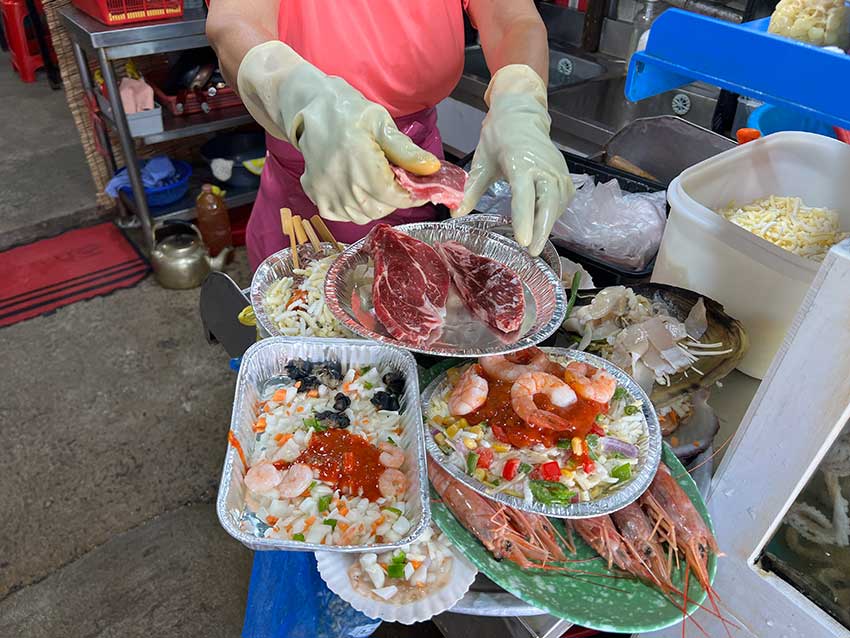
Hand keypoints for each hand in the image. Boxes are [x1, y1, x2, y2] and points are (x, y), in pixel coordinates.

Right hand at [238, 41, 440, 223]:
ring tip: (376, 182)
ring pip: (364, 215)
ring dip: (376, 204)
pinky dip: (355, 208)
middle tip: (394, 179)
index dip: (411, 196)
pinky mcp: (317, 197)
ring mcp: (328, 193)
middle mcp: (343, 185)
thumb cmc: (349, 112)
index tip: (420, 189)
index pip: (395, 198)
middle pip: (381, 208)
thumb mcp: (381, 124)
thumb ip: (406, 150)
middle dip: (394, 198)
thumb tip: (431, 169)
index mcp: (362, 165)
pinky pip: (344, 215)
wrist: (310, 109)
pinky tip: (357, 188)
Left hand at [456, 65, 574, 255]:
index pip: (525, 196)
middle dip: (543, 229)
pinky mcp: (563, 173)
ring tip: (536, 243)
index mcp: (520, 163)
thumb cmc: (498, 137)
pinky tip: (544, 224)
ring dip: (549, 224)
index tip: (525, 241)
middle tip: (533, 252)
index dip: (525, 220)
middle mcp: (542, 167)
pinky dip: (555, 214)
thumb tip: (455, 215)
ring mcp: (556, 170)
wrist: (520, 114)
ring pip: (558, 203)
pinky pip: (562, 198)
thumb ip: (471, 191)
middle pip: (548, 203)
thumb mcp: (481, 163)